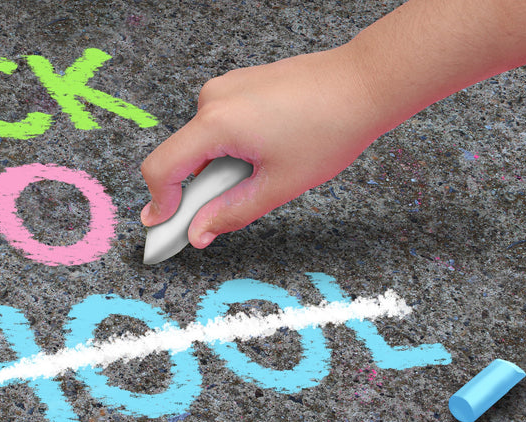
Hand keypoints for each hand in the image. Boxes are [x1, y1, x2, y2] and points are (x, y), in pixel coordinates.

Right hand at [140, 47, 384, 248]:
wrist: (366, 82)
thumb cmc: (330, 127)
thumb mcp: (279, 185)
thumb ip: (230, 213)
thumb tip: (197, 235)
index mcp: (216, 123)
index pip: (162, 168)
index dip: (159, 203)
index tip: (164, 227)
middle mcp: (213, 99)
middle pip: (183, 156)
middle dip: (201, 187)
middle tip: (233, 203)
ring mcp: (226, 87)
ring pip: (203, 141)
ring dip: (221, 165)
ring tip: (266, 168)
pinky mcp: (240, 83)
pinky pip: (220, 123)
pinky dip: (231, 145)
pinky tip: (269, 148)